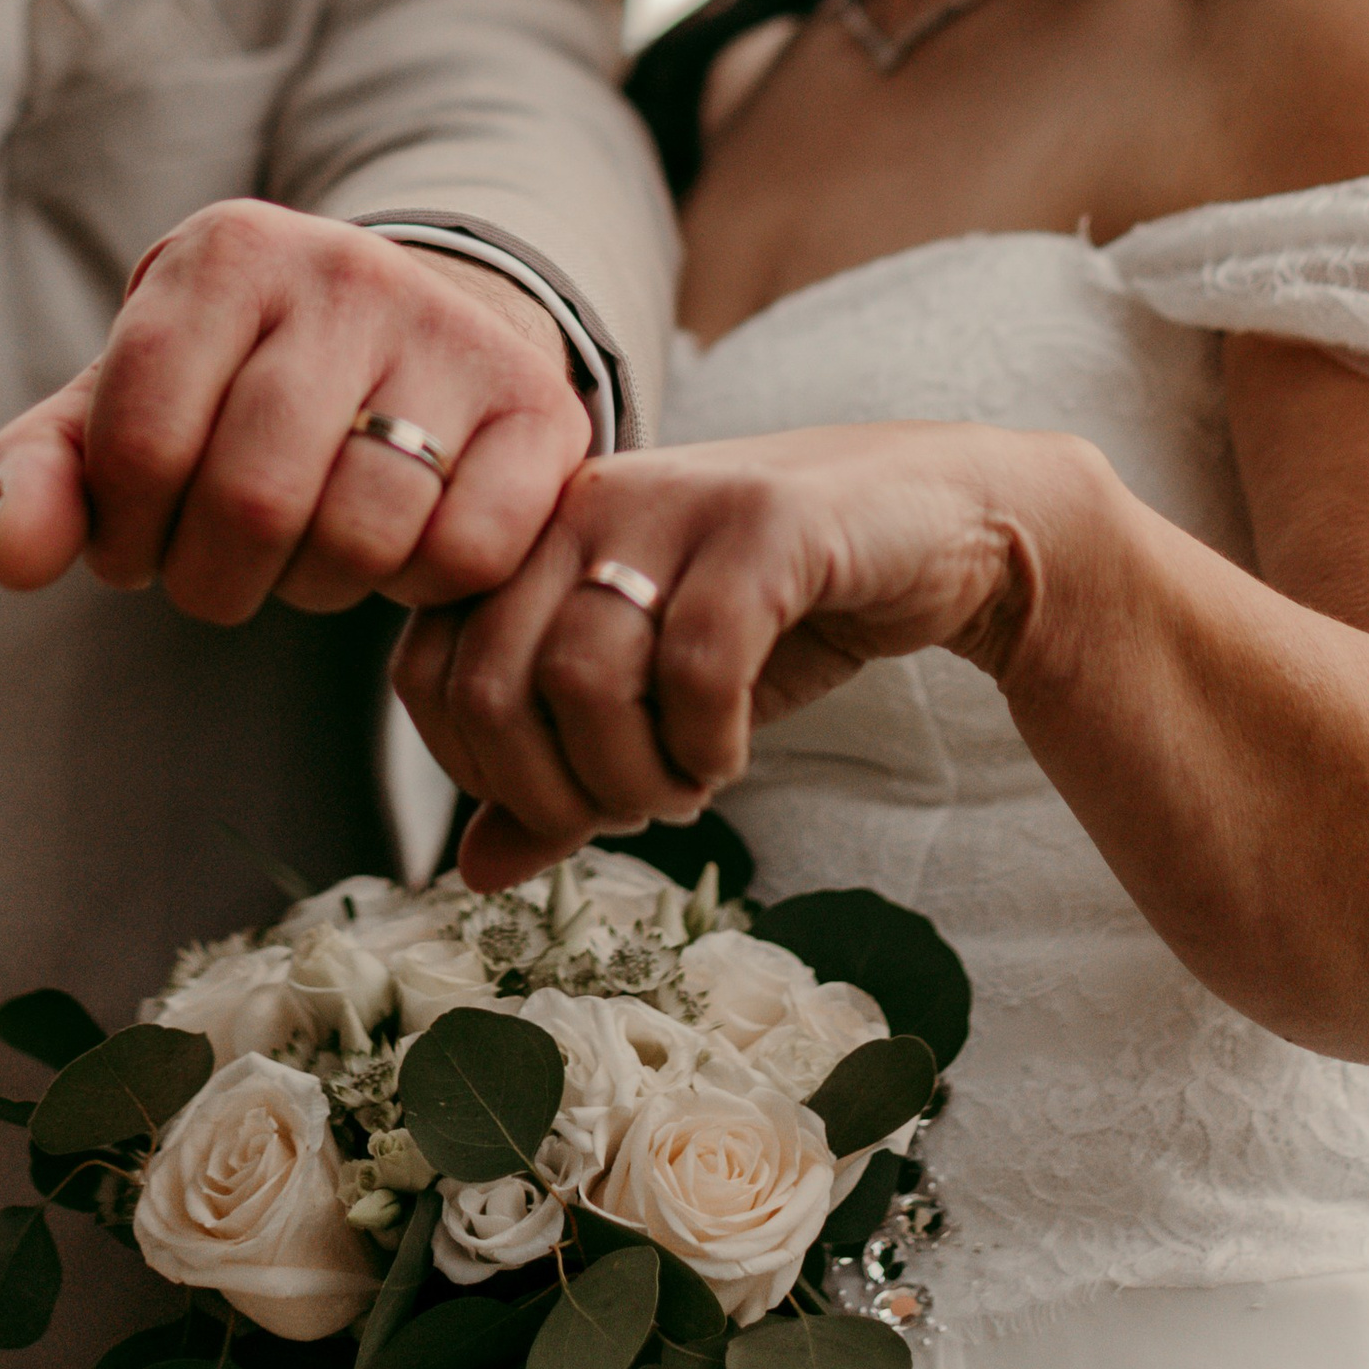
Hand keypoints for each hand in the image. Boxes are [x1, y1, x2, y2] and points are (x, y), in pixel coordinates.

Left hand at [0, 202, 591, 621]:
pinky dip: (421, 585)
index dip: (125, 533)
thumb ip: (38, 478)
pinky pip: (468, 551)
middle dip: (214, 578)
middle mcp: (348, 269)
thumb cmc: (234, 390)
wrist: (409, 333)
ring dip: (317, 587)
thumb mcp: (121, 413)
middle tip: (218, 572)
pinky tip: (401, 547)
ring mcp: (453, 332)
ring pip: (367, 531)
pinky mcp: (540, 407)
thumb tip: (18, 564)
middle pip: (254, 499)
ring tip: (306, 554)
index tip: (137, 542)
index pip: (141, 441)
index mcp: (228, 252)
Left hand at [395, 421, 1079, 885]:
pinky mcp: (768, 522)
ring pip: (581, 677)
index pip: (424, 673)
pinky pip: (697, 660)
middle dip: (557, 792)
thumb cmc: (779, 612)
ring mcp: (674, 501)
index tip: (564, 804)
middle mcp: (585, 501)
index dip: (480, 774)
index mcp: (535, 534)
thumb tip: (469, 868)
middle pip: (490, 684)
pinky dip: (707, 741)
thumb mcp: (654, 700)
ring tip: (689, 785)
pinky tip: (734, 752)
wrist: (944, 525)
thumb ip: (561, 774)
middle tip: (637, 809)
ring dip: (633, 776)